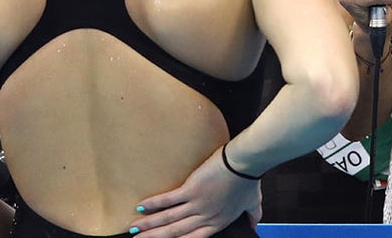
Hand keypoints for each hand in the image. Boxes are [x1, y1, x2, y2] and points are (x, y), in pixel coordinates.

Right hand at [129, 147, 260, 237]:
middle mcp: (206, 217)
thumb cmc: (249, 179)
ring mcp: (198, 205)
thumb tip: (256, 226)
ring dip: (149, 224)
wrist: (245, 162)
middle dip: (156, 236)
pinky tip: (141, 206)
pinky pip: (169, 200)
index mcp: (218, 222)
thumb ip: (253, 216)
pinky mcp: (192, 190)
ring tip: (135, 227)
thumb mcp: (253, 203)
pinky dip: (154, 204)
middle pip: (176, 232)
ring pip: (169, 219)